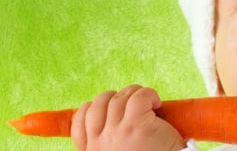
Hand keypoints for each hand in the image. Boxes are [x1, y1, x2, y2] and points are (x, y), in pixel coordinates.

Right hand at [71, 84, 185, 150]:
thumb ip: (110, 142)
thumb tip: (113, 119)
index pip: (79, 121)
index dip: (92, 110)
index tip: (110, 113)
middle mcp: (100, 143)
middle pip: (98, 104)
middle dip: (115, 98)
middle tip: (134, 104)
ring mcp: (116, 133)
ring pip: (118, 98)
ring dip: (134, 94)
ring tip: (149, 104)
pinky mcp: (136, 125)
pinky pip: (138, 97)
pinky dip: (148, 94)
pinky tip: (157, 104)